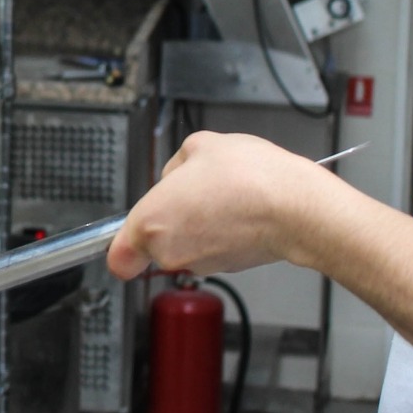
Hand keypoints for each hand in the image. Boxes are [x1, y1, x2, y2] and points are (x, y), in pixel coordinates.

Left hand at [107, 130, 336, 279]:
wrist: (295, 207)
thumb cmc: (249, 178)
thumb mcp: (199, 145)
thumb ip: (176, 164)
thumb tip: (178, 173)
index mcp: (151, 223)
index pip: (118, 257)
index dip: (122, 245)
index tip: (126, 236)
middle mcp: (171, 252)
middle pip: (155, 240)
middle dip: (170, 214)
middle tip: (193, 190)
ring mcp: (201, 263)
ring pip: (186, 243)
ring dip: (198, 223)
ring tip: (223, 196)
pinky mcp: (229, 267)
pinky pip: (212, 248)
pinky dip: (221, 232)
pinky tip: (238, 209)